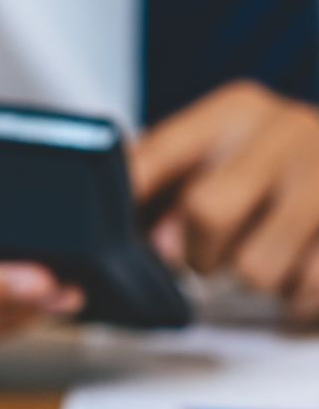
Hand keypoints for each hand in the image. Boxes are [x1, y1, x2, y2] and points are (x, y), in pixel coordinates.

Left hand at [133, 81, 318, 321]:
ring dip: (250, 279)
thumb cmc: (265, 171)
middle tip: (209, 255)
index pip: (155, 157)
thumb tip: (137, 242)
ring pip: (256, 266)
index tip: (109, 235)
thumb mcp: (212, 159)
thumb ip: (159, 188)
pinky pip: (306, 288)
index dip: (127, 201)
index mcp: (233, 113)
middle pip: (208, 211)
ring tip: (263, 254)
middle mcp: (286, 131)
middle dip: (198, 252)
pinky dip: (295, 296)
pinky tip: (300, 265)